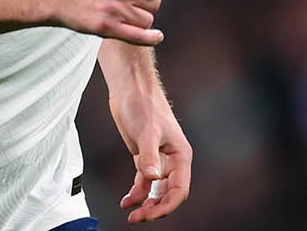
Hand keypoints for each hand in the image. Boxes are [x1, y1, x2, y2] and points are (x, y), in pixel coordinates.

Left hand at [111, 88, 191, 222]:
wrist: (130, 88)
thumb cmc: (143, 104)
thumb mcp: (146, 132)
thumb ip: (149, 157)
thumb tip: (152, 178)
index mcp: (180, 155)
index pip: (179, 190)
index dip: (167, 206)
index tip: (150, 214)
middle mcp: (172, 160)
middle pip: (168, 194)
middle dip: (155, 208)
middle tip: (138, 218)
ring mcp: (158, 159)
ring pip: (156, 190)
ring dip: (146, 204)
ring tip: (132, 214)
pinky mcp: (144, 156)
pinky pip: (143, 182)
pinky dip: (136, 193)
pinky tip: (126, 201)